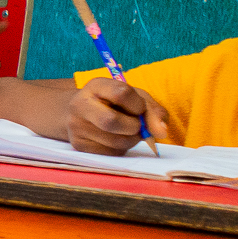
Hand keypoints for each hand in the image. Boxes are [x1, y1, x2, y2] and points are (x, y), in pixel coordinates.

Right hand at [66, 76, 180, 155]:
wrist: (83, 114)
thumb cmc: (115, 103)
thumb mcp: (135, 98)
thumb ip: (153, 111)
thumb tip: (161, 132)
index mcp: (95, 86)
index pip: (121, 93)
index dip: (138, 104)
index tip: (140, 108)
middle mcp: (79, 105)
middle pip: (111, 121)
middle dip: (134, 127)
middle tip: (136, 125)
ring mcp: (76, 127)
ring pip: (115, 141)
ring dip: (132, 140)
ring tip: (128, 132)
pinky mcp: (78, 145)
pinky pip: (110, 153)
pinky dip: (121, 148)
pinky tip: (116, 139)